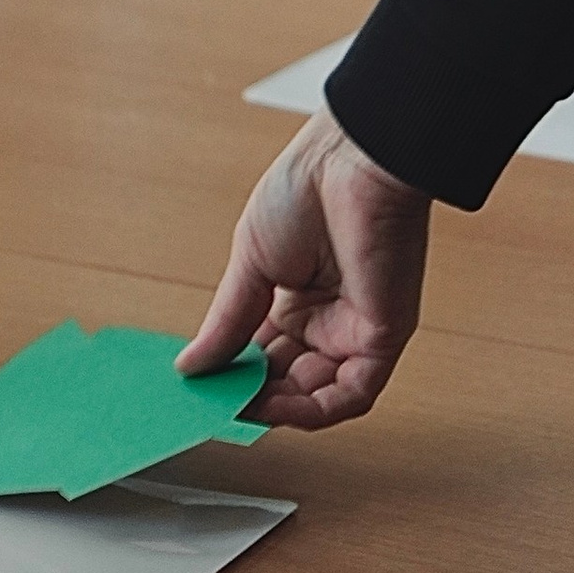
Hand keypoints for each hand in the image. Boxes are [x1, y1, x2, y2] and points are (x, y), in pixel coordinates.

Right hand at [177, 109, 430, 429]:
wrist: (349, 161)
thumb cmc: (305, 190)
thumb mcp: (249, 264)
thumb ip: (227, 322)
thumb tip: (191, 366)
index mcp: (297, 298)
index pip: (263, 356)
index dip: (233, 377)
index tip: (200, 390)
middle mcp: (328, 319)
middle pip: (287, 381)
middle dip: (249, 397)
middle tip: (211, 405)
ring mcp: (355, 330)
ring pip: (317, 397)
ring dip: (276, 410)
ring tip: (235, 405)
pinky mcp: (383, 337)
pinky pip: (350, 395)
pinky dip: (312, 411)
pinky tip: (273, 405)